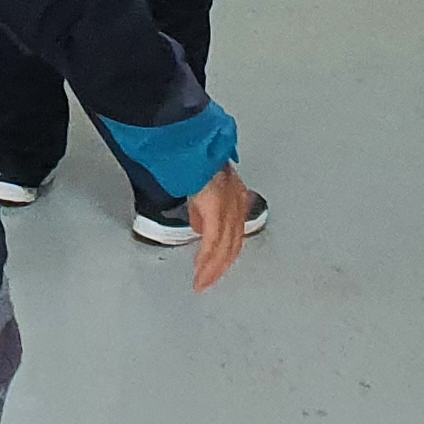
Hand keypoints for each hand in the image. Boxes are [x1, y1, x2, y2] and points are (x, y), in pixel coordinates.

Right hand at [184, 165, 251, 292]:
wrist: (187, 141)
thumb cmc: (191, 153)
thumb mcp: (199, 181)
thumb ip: (203, 204)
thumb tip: (199, 224)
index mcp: (234, 191)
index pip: (233, 230)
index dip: (224, 251)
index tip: (215, 265)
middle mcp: (236, 199)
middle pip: (233, 242)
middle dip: (220, 266)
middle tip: (207, 281)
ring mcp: (228, 205)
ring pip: (226, 247)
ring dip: (213, 268)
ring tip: (202, 282)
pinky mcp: (216, 210)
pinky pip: (213, 243)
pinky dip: (207, 260)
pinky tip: (200, 271)